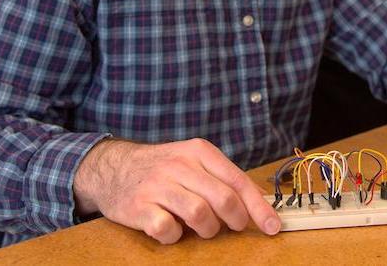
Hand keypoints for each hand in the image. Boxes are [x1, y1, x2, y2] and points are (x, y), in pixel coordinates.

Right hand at [73, 138, 280, 242]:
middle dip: (235, 220)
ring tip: (202, 228)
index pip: (237, 180)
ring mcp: (158, 186)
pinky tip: (172, 229)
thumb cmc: (163, 169)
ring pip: (199, 214)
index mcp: (199, 152)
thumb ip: (222, 179)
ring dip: (208, 229)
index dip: (258, 207)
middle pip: (223, 199)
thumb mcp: (193, 162)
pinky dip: (175, 236)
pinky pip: (167, 229)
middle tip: (232, 227)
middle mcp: (180, 165)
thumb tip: (259, 202)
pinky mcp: (139, 207)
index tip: (273, 227)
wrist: (113, 167)